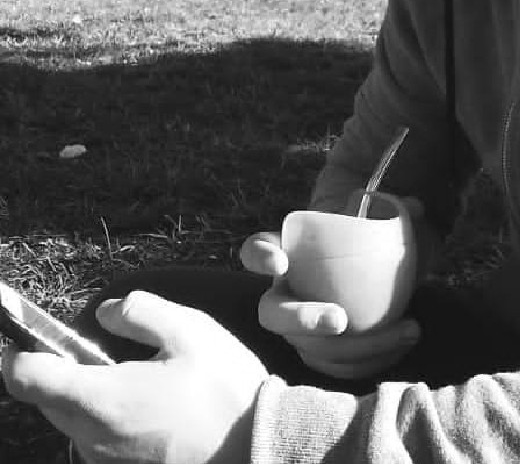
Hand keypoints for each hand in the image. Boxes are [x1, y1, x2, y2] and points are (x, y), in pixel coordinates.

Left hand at [1, 291, 268, 463]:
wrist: (254, 445)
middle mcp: (92, 435)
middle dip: (54, 369)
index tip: (28, 334)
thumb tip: (106, 312)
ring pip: (69, 418)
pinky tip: (139, 398)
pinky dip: (99, 411)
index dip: (19, 351)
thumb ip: (141, 311)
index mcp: (103, 398)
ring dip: (79, 391)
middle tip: (91, 345)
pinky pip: (92, 434)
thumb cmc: (224, 388)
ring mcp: (106, 456)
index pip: (27, 377)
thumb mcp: (191, 330)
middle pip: (45, 400)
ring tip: (122, 370)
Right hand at [240, 224, 421, 380]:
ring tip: (403, 331)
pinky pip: (335, 366)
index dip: (259, 257)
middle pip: (272, 314)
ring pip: (308, 349)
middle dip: (302, 320)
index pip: (256, 250)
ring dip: (354, 348)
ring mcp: (298, 329)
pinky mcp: (320, 352)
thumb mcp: (376, 218)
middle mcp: (284, 293)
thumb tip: (415, 207)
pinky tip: (402, 345)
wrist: (372, 266)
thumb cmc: (365, 237)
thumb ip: (393, 209)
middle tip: (341, 320)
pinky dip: (369, 363)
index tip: (280, 261)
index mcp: (287, 251)